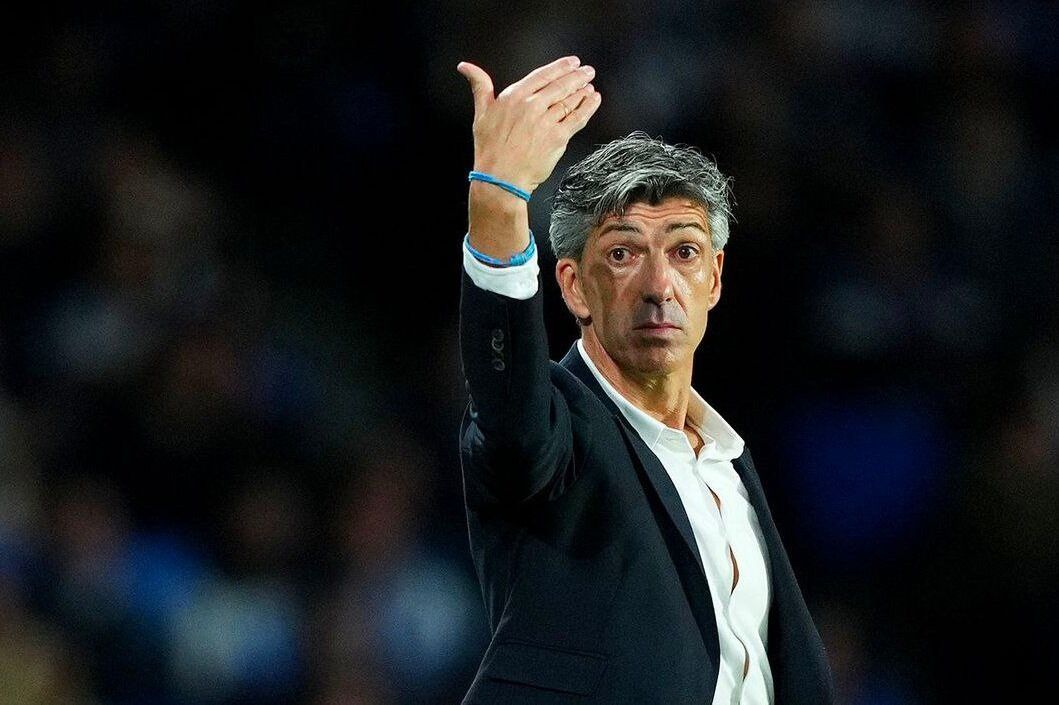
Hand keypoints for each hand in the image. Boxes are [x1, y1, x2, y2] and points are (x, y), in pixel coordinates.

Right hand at [456, 55, 600, 194]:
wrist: (500, 178)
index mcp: (514, 97)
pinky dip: (587, 108)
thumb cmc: (490, 149)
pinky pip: (577, 118)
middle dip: (577, 76)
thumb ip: (480, 86)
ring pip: (570, 101)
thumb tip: (467, 67)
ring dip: (583, 91)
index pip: (543, 75)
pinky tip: (593, 101)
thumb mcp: (481, 113)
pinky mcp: (558, 137)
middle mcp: (532, 106)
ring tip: (590, 86)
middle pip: (560, 85)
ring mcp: (547, 121)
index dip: (561, 67)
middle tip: (587, 71)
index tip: (572, 63)